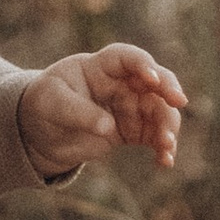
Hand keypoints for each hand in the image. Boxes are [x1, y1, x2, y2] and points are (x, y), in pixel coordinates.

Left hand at [18, 43, 188, 178]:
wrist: (40, 132)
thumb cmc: (44, 105)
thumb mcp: (53, 104)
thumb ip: (79, 112)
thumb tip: (108, 127)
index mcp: (100, 66)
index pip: (127, 57)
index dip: (142, 64)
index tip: (151, 79)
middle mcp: (121, 83)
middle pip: (154, 81)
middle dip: (169, 90)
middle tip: (179, 102)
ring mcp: (130, 106)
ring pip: (160, 110)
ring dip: (168, 126)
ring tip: (166, 146)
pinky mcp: (133, 130)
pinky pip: (155, 136)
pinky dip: (163, 148)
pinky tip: (164, 161)